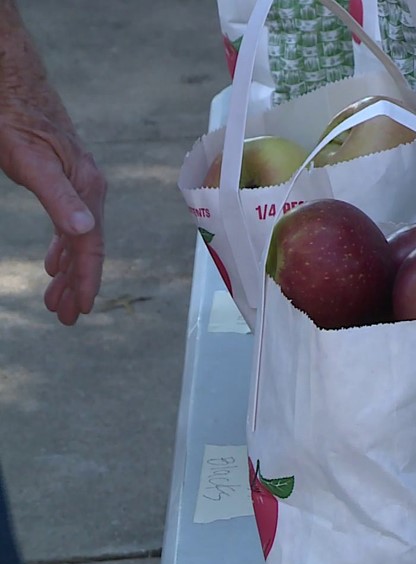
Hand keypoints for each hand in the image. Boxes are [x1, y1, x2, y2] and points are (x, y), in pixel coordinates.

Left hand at [0, 111, 106, 325]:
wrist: (12, 79)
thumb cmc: (15, 118)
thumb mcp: (31, 161)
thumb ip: (59, 197)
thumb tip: (85, 230)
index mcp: (86, 189)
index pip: (90, 243)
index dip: (86, 278)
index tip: (81, 309)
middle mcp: (89, 189)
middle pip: (87, 246)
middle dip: (76, 283)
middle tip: (65, 318)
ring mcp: (79, 184)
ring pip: (78, 238)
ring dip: (69, 270)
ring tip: (56, 300)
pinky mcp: (66, 178)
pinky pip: (71, 223)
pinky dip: (63, 248)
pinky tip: (54, 262)